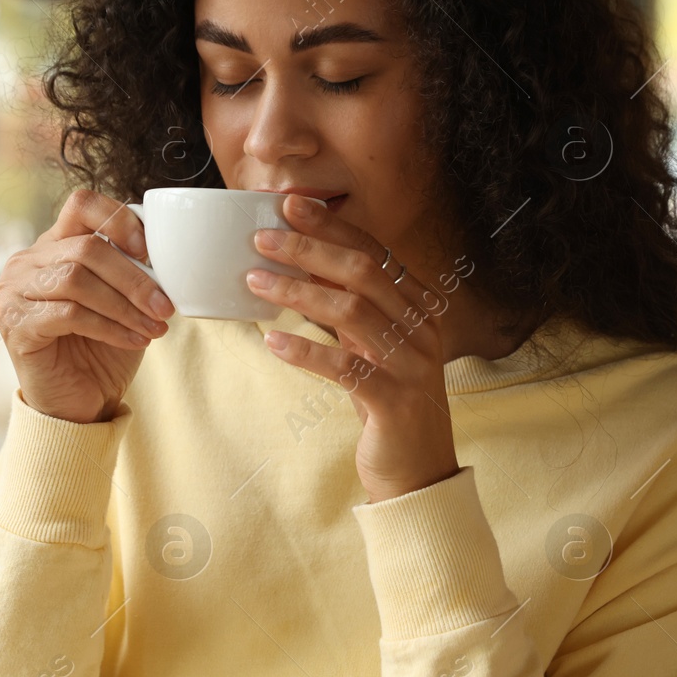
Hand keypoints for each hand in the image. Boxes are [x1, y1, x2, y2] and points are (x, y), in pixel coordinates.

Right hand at [0, 188, 174, 423]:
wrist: (79, 401)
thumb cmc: (102, 347)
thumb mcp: (124, 301)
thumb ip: (135, 270)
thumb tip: (168, 250)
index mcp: (54, 245)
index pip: (82, 205)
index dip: (118, 219)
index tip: (148, 249)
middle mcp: (27, 262)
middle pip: (86, 248)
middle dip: (134, 279)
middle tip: (165, 306)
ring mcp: (15, 292)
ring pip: (77, 280)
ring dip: (125, 305)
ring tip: (154, 328)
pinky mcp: (16, 325)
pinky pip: (69, 314)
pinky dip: (110, 327)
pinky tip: (133, 340)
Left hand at [248, 194, 458, 502]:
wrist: (419, 471)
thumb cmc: (387, 402)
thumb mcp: (371, 346)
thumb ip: (348, 308)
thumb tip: (303, 264)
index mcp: (417, 307)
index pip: (375, 252)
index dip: (332, 226)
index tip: (290, 205)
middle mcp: (420, 329)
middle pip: (363, 272)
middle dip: (309, 249)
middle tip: (262, 239)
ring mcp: (411, 365)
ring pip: (353, 312)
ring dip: (299, 293)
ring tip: (256, 283)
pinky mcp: (394, 401)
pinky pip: (346, 368)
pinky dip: (307, 352)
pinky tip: (273, 343)